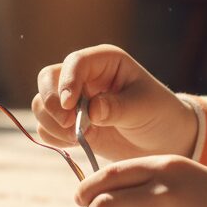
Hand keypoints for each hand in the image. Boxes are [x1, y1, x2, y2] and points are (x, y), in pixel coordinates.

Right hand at [32, 44, 197, 161]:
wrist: (165, 141)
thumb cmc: (160, 115)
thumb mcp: (145, 108)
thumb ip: (117, 108)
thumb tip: (91, 111)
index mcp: (104, 62)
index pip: (75, 62)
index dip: (67, 82)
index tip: (69, 106)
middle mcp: (83, 77)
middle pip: (48, 79)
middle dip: (52, 103)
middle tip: (68, 125)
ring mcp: (73, 100)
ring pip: (42, 103)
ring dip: (51, 122)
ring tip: (77, 138)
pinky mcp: (67, 122)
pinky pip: (45, 127)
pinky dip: (53, 136)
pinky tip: (75, 143)